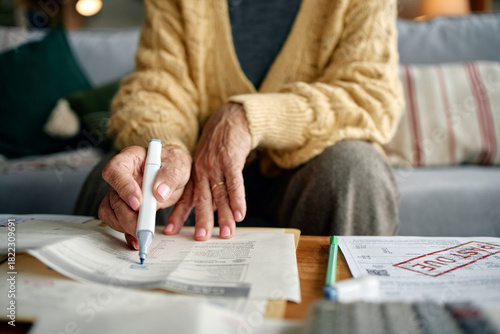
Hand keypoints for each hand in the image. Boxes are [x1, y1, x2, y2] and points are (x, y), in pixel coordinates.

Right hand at [98, 145, 190, 248]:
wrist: (176, 172)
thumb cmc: (174, 162)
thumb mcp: (178, 164)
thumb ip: (170, 176)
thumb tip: (159, 193)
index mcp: (130, 159)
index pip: (116, 171)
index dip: (123, 188)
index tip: (138, 203)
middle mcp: (121, 176)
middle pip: (113, 197)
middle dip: (127, 215)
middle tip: (144, 226)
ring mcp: (120, 193)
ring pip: (111, 212)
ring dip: (124, 225)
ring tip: (142, 234)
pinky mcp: (126, 208)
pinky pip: (118, 222)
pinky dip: (127, 233)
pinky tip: (138, 240)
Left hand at [165, 102, 251, 240]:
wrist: (230, 119)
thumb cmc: (219, 145)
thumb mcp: (207, 163)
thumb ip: (208, 186)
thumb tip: (211, 210)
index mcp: (194, 173)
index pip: (184, 197)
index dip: (176, 214)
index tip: (169, 232)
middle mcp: (202, 171)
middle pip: (200, 199)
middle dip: (200, 220)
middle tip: (200, 238)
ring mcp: (216, 165)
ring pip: (219, 194)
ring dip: (223, 215)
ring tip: (225, 233)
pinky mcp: (231, 160)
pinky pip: (235, 183)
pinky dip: (237, 199)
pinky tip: (240, 214)